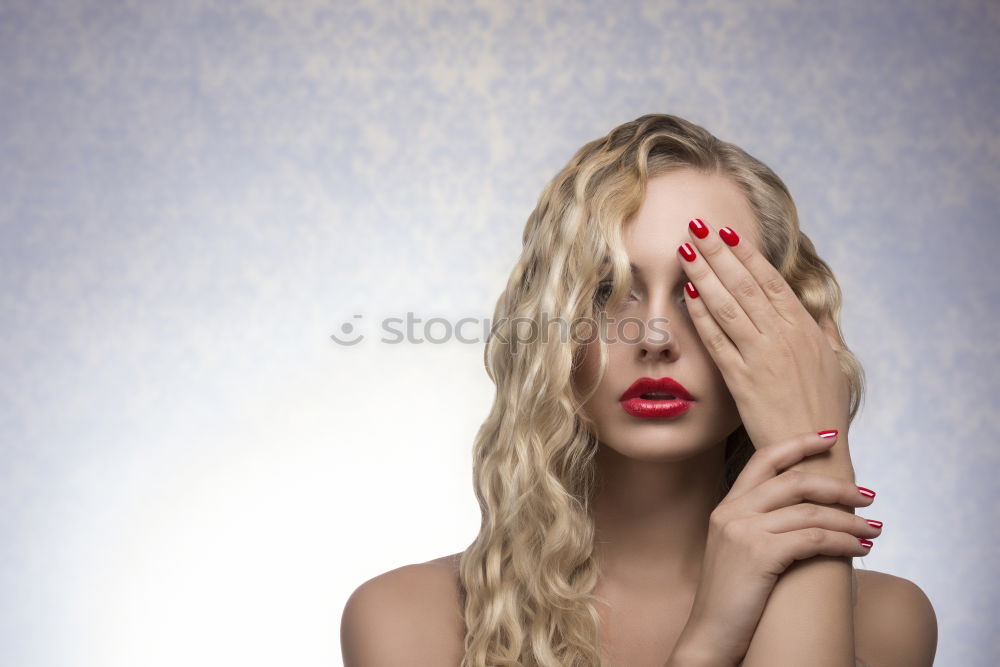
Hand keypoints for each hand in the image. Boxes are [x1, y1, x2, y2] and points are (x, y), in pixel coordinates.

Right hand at [673, 431, 879, 665]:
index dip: (798, 444)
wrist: (709, 637)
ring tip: (875, 530)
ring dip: (851, 520)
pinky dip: (844, 542)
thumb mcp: (739, 553)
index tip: (830, 438)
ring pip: (810, 511)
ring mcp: (743, 531)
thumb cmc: (731, 602)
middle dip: (838, 485)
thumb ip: (760, 528)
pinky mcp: (759, 554)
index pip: (764, 460)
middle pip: (794, 481)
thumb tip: (807, 517)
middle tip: (869, 496)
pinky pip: (814, 538)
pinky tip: (859, 551)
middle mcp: (732, 512)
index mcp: (726, 507)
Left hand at [678, 218, 851, 453]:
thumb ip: (824, 334)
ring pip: (727, 305)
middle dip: (717, 252)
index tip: (726, 231)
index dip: (746, 253)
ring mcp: (761, 356)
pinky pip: (717, 340)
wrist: (814, 453)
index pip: (770, 280)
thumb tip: (822, 314)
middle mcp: (783, 336)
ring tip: (684, 250)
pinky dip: (701, 315)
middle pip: (744, 284)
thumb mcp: (834, 364)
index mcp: (804, 328)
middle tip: (695, 226)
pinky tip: (686, 294)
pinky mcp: (742, 379)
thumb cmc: (824, 410)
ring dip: (703, 274)